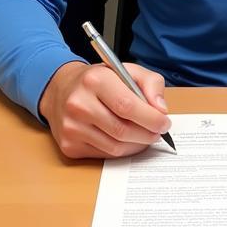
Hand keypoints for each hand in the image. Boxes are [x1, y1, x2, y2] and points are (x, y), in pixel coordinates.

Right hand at [38, 60, 170, 159]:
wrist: (62, 90)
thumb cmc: (100, 80)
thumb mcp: (126, 70)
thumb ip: (151, 83)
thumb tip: (161, 109)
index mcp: (95, 80)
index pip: (127, 106)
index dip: (151, 118)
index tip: (164, 122)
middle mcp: (79, 104)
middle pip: (122, 130)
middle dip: (147, 134)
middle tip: (158, 132)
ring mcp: (72, 127)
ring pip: (115, 147)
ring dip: (136, 145)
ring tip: (145, 136)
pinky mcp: (69, 146)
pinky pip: (104, 155)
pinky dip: (121, 151)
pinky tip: (127, 141)